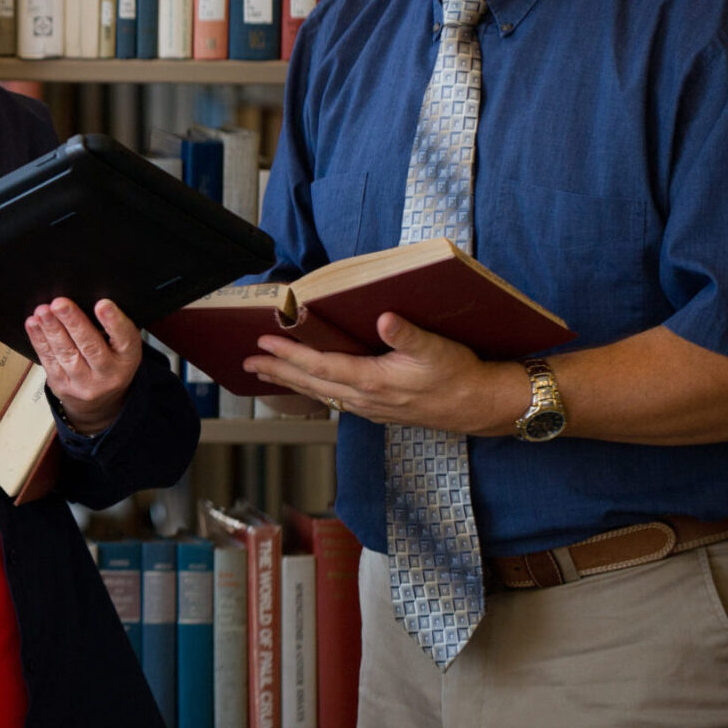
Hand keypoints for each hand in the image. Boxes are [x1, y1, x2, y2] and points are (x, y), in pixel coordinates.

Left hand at [26, 297, 141, 435]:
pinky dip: (40, 340)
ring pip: (66, 354)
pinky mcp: (62, 385)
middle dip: (73, 322)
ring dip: (52, 330)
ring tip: (43, 311)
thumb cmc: (111, 361)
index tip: (102, 304)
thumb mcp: (122, 346)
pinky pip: (49, 361)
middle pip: (90, 346)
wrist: (100, 402)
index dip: (113, 321)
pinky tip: (34, 324)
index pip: (124, 338)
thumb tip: (87, 297)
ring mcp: (84, 383)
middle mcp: (108, 373)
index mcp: (127, 357)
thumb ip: (112, 326)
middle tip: (60, 304)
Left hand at [243, 310, 524, 435]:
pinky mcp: (378, 409)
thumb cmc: (459, 375)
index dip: (290, 353)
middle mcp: (365, 399)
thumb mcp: (436, 348)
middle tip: (247, 362)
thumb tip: (383, 318)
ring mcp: (370, 408)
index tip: (263, 341)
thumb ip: (407, 333)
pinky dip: (313, 389)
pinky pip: (335, 399)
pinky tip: (308, 384)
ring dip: (291, 382)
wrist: (480, 406)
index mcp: (373, 382)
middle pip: (311, 384)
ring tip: (266, 373)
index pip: (320, 366)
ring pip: (321, 393)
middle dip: (277, 371)